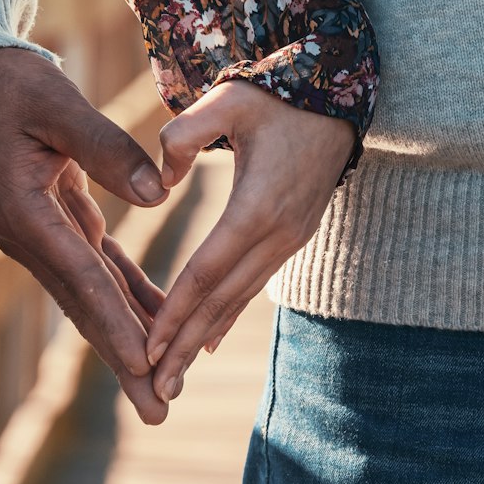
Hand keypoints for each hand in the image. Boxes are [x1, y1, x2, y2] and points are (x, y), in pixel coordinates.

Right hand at [0, 48, 170, 423]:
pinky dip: (125, 293)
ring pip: (92, 294)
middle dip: (123, 358)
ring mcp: (38, 234)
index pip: (81, 278)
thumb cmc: (6, 85)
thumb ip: (105, 146)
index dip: (116, 323)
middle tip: (157, 409)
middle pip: (85, 305)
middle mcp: (27, 237)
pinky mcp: (53, 221)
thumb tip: (156, 195)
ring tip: (161, 386)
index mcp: (22, 213)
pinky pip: (95, 266)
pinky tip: (156, 317)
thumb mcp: (55, 104)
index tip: (146, 366)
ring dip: (127, 336)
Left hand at [145, 82, 354, 402]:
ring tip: (176, 376)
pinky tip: (210, 340)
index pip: (207, 271)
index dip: (176, 311)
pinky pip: (255, 283)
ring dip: (206, 338)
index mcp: (257, 207)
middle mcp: (277, 232)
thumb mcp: (225, 99)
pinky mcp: (293, 234)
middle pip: (223, 300)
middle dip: (188, 345)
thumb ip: (183, 135)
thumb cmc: (273, 94)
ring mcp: (290, 237)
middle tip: (158, 389)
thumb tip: (159, 183)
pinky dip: (229, 313)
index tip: (148, 346)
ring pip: (240, 298)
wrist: (335, 94)